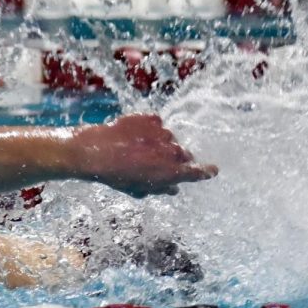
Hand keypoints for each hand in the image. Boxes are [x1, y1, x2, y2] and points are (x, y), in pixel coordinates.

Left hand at [71, 114, 217, 196]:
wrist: (95, 152)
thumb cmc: (115, 175)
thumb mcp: (138, 188)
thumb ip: (160, 188)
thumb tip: (173, 189)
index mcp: (171, 172)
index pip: (198, 172)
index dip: (206, 171)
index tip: (213, 170)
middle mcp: (172, 151)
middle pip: (184, 154)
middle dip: (177, 159)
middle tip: (159, 162)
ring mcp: (163, 132)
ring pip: (170, 138)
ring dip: (161, 143)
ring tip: (139, 148)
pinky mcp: (151, 118)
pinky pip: (156, 123)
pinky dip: (150, 128)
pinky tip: (135, 135)